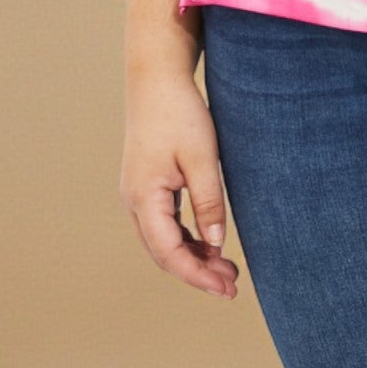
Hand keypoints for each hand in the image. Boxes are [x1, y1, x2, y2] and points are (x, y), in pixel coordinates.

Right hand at [120, 67, 241, 298]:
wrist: (156, 79)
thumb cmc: (180, 114)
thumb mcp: (201, 159)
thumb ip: (209, 203)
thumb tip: (217, 245)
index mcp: (144, 198)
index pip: (169, 253)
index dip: (198, 276)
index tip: (226, 288)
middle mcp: (134, 201)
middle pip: (163, 253)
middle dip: (197, 272)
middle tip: (232, 285)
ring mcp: (137, 194)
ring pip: (162, 241)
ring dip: (192, 257)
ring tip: (226, 269)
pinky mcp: (146, 186)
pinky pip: (164, 224)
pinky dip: (186, 239)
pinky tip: (209, 243)